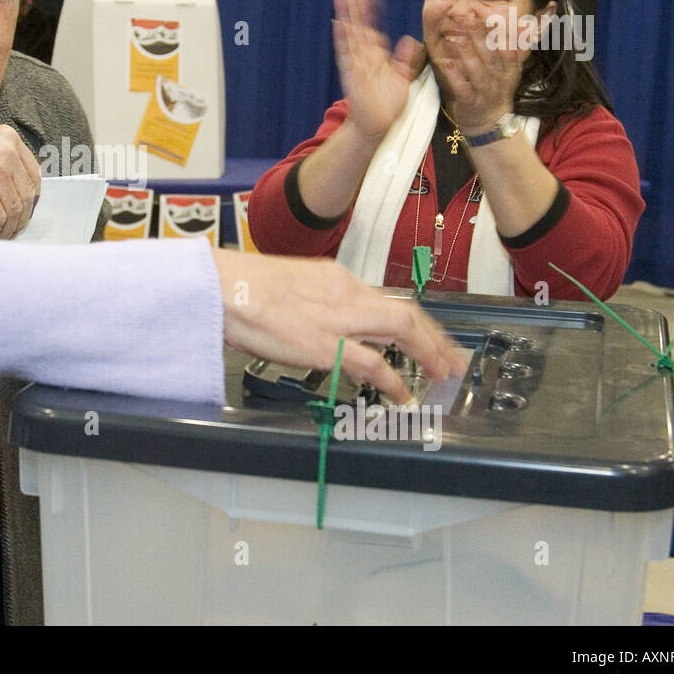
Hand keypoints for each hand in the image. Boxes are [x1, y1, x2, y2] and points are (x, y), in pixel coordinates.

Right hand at [0, 125, 41, 239]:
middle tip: (13, 227)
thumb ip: (4, 162)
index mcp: (8, 138)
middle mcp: (6, 151)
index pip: (34, 173)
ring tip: (0, 233)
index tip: (24, 209)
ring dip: (8, 227)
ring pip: (15, 210)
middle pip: (27, 193)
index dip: (30, 196)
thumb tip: (21, 193)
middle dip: (21, 216)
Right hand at [212, 249, 462, 402]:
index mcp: (335, 278)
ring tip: (442, 375)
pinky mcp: (325, 345)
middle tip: (452, 360)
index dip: (415, 322)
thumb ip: (314, 302)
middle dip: (435, 339)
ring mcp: (338, 318)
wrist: (221, 288)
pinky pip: (373, 364)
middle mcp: (345, 293)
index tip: (428, 337)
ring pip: (402, 331)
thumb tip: (322, 321)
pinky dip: (394, 381)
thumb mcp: (288, 285)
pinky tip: (403, 395)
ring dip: (428, 354)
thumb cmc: (241, 289)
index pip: (387, 300)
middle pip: (406, 314)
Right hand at [333, 0, 423, 141]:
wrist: (378, 125)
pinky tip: (339, 23)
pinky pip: (346, 52)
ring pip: (350, 35)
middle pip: (358, 27)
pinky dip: (342, 38)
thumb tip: (410, 39)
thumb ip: (405, 59)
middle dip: (354, 9)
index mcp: (377, 57)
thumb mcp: (403, 78)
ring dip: (345, 17)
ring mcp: (357, 64)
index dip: (370, 13)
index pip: (372, 29)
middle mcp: (365, 57)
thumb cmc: (389, 105)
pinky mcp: (352, 73)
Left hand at [433, 20, 529, 134]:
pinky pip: (463, 88)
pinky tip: (444, 62)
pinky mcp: (471, 103)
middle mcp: (501, 78)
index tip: (484, 11)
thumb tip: (528, 21)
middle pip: (491, 54)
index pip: (507, 45)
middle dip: (479, 34)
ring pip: (477, 70)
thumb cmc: (496, 88)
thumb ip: (518, 44)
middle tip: (465, 16)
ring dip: (466, 52)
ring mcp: (487, 91)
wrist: (488, 121)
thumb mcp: (511, 67)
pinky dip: (454, 76)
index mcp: (510, 67)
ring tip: (454, 36)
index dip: (498, 28)